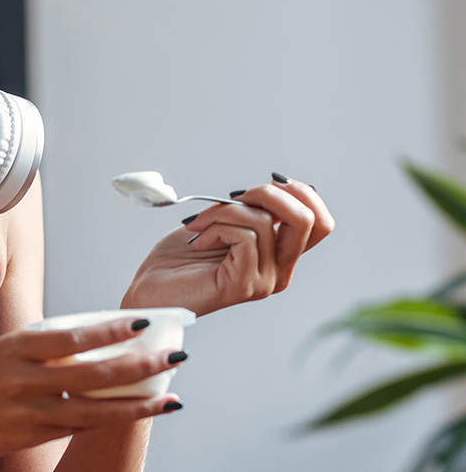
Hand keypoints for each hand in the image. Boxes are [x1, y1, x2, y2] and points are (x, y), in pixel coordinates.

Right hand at [0, 316, 184, 468]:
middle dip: (139, 366)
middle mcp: (21, 381)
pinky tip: (135, 415)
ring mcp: (26, 414)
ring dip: (136, 404)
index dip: (109, 330)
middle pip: (91, 373)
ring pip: (93, 410)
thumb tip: (81, 341)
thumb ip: (34, 349)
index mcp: (13, 348)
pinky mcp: (27, 439)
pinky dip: (109, 422)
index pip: (70, 336)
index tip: (144, 322)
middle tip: (176, 356)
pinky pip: (77, 429)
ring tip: (172, 398)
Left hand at [123, 175, 333, 316]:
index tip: (269, 181)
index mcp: (280, 256)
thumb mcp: (223, 223)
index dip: (301, 193)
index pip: (320, 222)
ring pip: (264, 221)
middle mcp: (280, 272)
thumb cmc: (180, 258)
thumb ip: (252, 210)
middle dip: (267, 193)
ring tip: (199, 224)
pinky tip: (198, 239)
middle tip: (231, 197)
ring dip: (223, 210)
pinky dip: (216, 226)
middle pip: (307, 219)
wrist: (150, 290)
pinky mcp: (245, 286)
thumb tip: (272, 187)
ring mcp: (265, 281)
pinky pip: (244, 236)